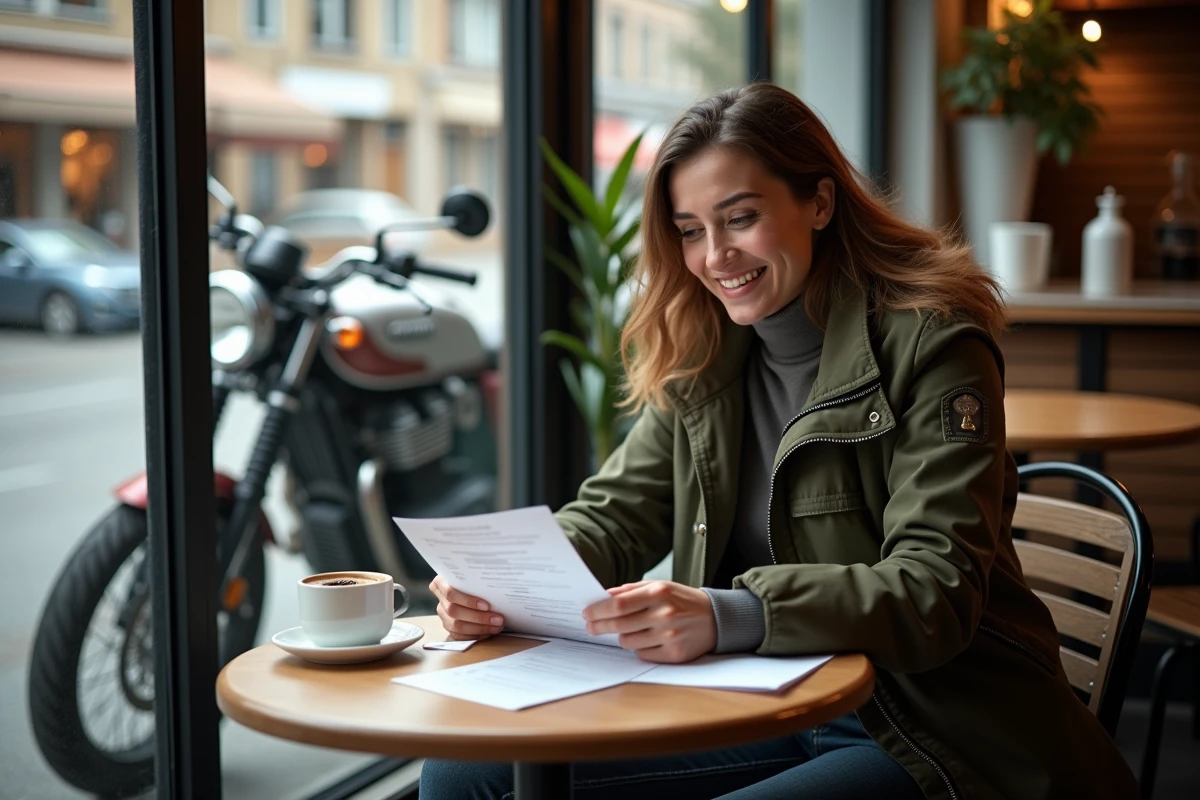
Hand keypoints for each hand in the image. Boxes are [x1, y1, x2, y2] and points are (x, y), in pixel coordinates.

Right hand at [429, 575, 503, 639]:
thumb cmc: (475, 582)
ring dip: (479, 628)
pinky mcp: (447, 627)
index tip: (487, 605)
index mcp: (441, 583)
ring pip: (456, 625)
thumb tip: (496, 585)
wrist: (470, 590)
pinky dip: (474, 635)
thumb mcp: (473, 577)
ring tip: (496, 627)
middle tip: (498, 619)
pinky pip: (458, 635)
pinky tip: (488, 632)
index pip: (450, 592)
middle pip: (454, 611)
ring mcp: (443, 615)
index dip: (468, 600)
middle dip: (478, 617)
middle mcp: (440, 600)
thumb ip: (477, 581)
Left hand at [582, 580, 716, 662]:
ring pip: (628, 641)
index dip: (599, 610)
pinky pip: (642, 654)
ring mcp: (669, 636)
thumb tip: (604, 595)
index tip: (587, 613)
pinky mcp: (674, 654)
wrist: (716, 618)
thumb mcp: (660, 586)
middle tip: (591, 626)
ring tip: (627, 630)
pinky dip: (639, 648)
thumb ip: (631, 590)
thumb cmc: (682, 600)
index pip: (618, 604)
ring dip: (622, 636)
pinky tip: (646, 639)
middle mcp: (664, 614)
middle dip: (600, 626)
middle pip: (619, 625)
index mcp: (658, 593)